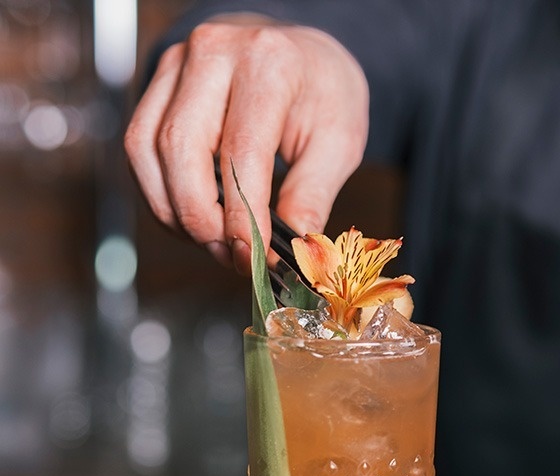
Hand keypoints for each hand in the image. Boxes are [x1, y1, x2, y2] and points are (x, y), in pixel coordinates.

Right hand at [124, 15, 368, 272]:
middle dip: (200, 218)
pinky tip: (193, 215)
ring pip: (146, 149)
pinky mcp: (156, 81)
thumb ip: (313, 196)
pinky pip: (138, 146)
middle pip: (180, 149)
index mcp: (269, 64)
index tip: (255, 257)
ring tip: (214, 241)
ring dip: (173, 210)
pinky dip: (160, 192)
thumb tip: (294, 252)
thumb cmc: (323, 94)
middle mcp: (214, 53)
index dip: (241, 217)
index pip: (240, 153)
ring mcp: (177, 63)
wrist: (302, 53)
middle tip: (232, 255)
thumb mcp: (339, 142)